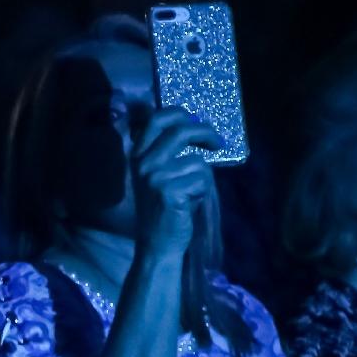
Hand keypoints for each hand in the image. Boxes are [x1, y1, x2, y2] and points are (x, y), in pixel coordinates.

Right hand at [131, 108, 221, 256]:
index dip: (180, 114)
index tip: (196, 122)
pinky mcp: (170, 191)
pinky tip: (189, 204)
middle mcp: (143, 163)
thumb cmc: (163, 208)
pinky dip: (202, 193)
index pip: (156, 119)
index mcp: (138, 156)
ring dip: (203, 178)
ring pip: (198, 162)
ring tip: (191, 193)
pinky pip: (202, 181)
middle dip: (206, 134)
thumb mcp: (157, 176)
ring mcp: (155, 177)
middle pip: (181, 132)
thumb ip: (167, 152)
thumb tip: (195, 128)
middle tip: (218, 144)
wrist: (157, 242)